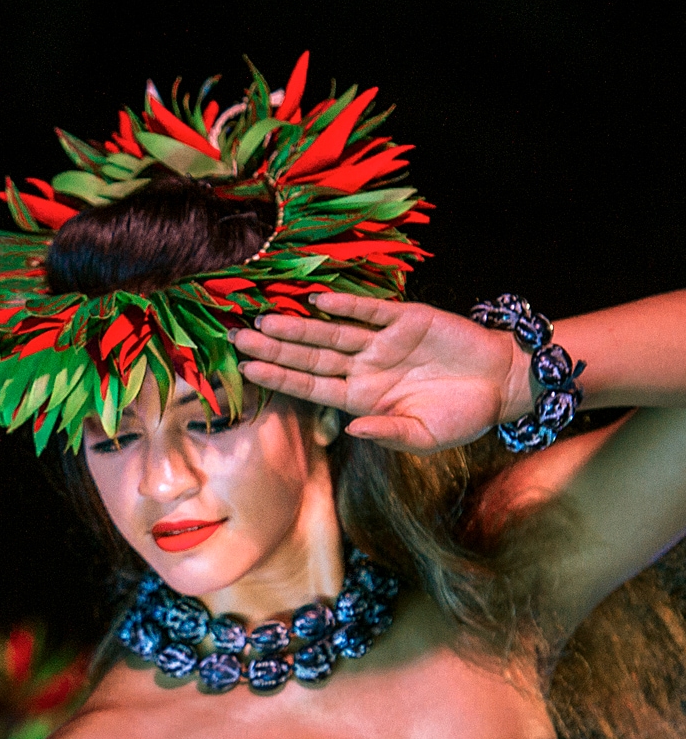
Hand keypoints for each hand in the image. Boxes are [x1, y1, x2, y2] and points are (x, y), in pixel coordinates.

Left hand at [233, 293, 529, 452]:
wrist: (501, 383)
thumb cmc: (460, 416)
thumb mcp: (422, 437)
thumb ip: (386, 433)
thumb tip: (351, 428)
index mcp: (361, 398)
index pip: (310, 386)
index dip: (279, 378)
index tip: (247, 371)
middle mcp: (364, 368)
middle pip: (310, 357)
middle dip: (274, 348)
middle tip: (237, 338)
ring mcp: (383, 343)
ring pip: (331, 333)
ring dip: (298, 327)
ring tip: (264, 319)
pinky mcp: (408, 319)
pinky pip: (371, 311)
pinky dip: (347, 305)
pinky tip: (317, 301)